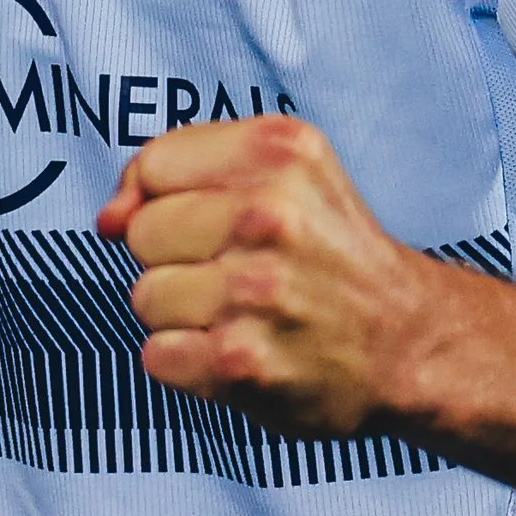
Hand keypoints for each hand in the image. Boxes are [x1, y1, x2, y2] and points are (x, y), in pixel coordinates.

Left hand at [97, 114, 442, 436]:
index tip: (208, 221)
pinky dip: (188, 363)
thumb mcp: (278, 170)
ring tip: (242, 314)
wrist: (409, 340)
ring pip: (144, 296)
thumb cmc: (327, 249)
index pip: (153, 167)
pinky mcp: (245, 362)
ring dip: (182, 314)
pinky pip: (157, 356)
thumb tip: (107, 218)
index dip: (165, 198)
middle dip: (175, 256)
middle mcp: (271, 217)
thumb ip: (178, 168)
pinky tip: (239, 351)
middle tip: (237, 271)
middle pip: (141, 233)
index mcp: (279, 153)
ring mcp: (258, 292)